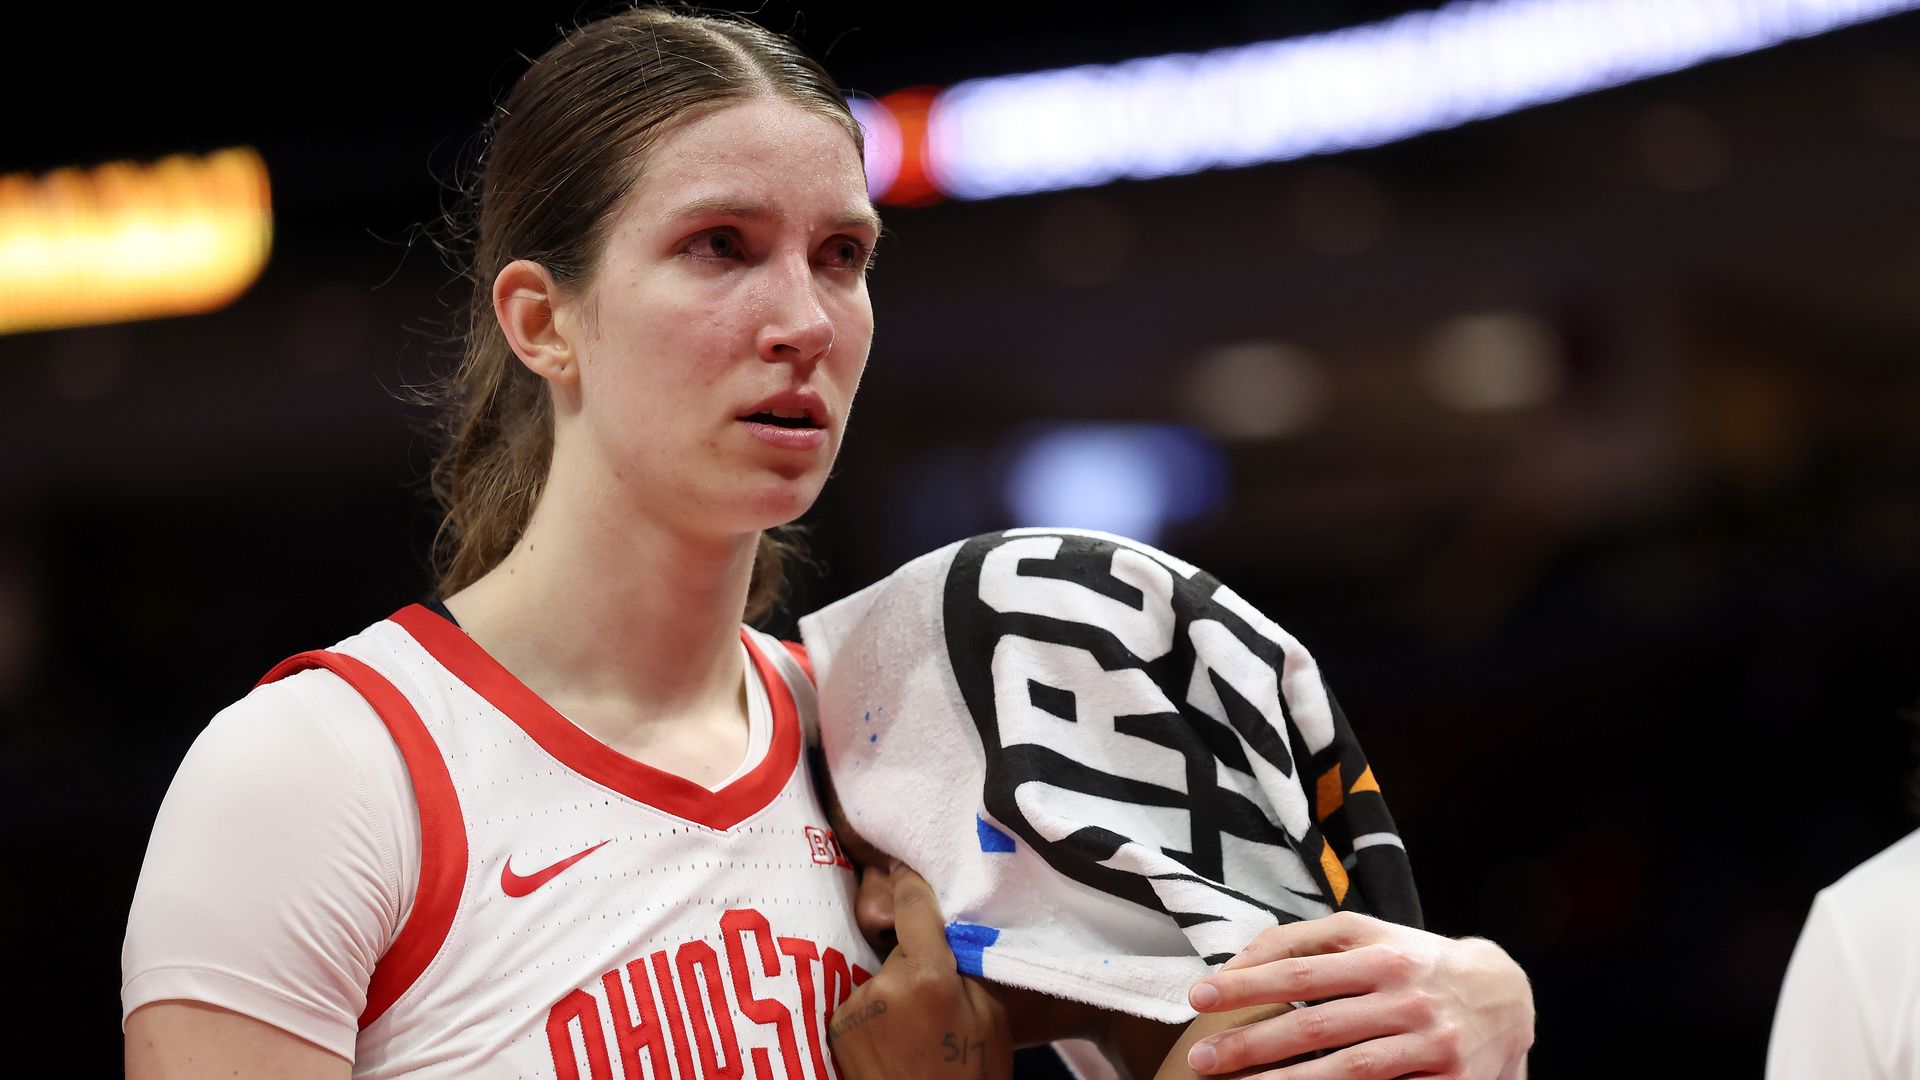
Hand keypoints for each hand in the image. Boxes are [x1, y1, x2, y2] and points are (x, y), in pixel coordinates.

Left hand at [827, 864, 1012, 1078]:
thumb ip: (964, 965)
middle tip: (930, 980)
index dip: (910, 880)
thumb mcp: (990, 1016)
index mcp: (925, 975)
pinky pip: (860, 1001)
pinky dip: (874, 1008)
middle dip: (910, 951)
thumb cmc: (973, 1075)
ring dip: (890, 984)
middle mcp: (880, 985)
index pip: (911, 902)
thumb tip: (944, 929)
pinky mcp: (834, 1030)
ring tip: (912, 1019)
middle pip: (894, 942)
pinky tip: (891, 1035)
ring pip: (876, 973)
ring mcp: (852, 1008)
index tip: (903, 861)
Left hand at [1183, 911, 1532, 1078]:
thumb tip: (1236, 964)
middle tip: (1204, 1059)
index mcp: (1381, 955)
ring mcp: (1428, 1042)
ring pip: (1349, 1070)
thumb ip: (1301, 941)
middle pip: (1317, 1026)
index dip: (1247, 985)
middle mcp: (1405, 998)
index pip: (1300, 971)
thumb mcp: (1365, 934)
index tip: (1200, 997)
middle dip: (1253, 1044)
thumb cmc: (1412, 961)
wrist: (1503, 994)